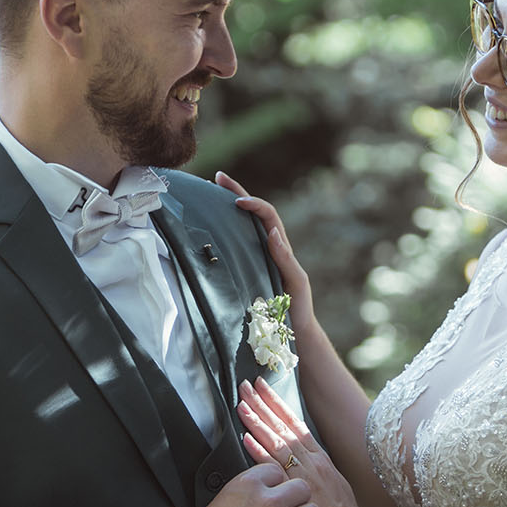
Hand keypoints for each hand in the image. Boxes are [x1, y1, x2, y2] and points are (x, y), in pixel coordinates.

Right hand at [214, 171, 316, 336]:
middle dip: (236, 191)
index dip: (253, 203)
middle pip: (254, 212)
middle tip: (217, 177)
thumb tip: (273, 232)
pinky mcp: (248, 268)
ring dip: (228, 205)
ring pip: (243, 225)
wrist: (295, 329)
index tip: (236, 200)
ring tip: (210, 192)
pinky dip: (224, 229)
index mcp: (280, 247)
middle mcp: (268, 247)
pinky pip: (236, 244)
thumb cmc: (297, 307)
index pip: (267, 215)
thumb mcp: (295, 281)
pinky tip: (209, 225)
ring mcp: (258, 256)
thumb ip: (285, 258)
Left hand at [237, 377, 368, 506]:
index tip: (263, 388)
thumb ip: (317, 471)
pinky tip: (246, 438)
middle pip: (283, 426)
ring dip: (257, 421)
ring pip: (276, 441)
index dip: (277, 404)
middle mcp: (311, 461)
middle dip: (263, 404)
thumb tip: (303, 460)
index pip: (295, 423)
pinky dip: (259, 450)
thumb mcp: (334, 486)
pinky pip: (272, 467)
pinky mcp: (295, 490)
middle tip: (247, 386)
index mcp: (320, 458)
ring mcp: (302, 474)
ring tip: (242, 405)